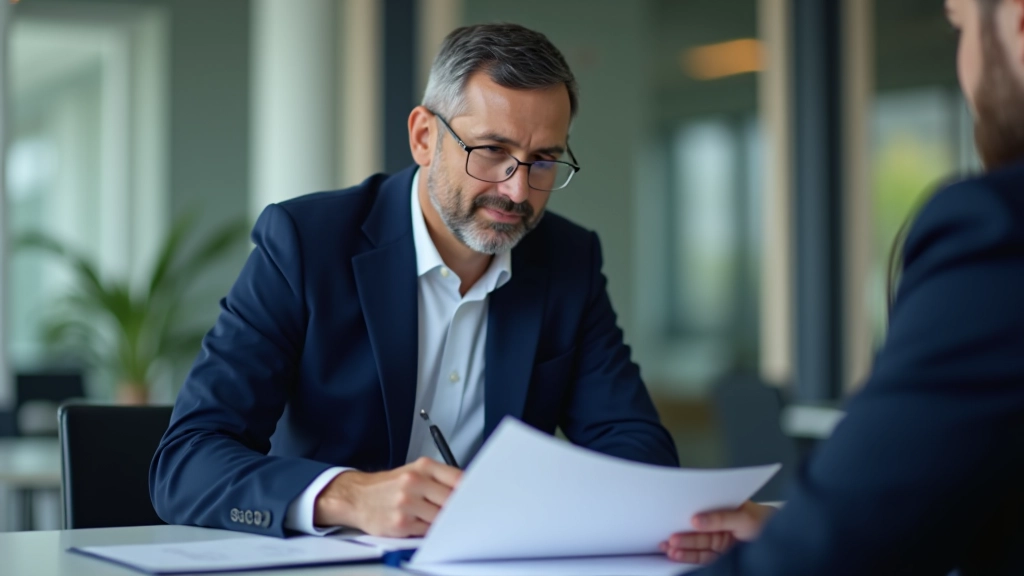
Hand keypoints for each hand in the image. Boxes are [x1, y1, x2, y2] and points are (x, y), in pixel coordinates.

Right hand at [313, 457, 461, 536]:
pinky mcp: (400, 523)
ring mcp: (406, 503)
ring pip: (441, 517)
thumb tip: (468, 490)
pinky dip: (429, 530)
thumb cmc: (389, 485)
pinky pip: (427, 531)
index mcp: (422, 467)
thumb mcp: (414, 472)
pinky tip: (422, 524)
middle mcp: (413, 482)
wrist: (358, 497)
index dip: (471, 492)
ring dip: (444, 521)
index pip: (458, 479)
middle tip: (464, 513)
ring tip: (438, 517)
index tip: (479, 498)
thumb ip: (440, 479)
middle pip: (452, 500)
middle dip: (459, 509)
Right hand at [659, 501, 776, 563]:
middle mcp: (718, 526)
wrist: (785, 542)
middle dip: (681, 536)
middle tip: (669, 539)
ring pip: (696, 546)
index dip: (685, 517)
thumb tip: (696, 519)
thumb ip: (720, 518)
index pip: (700, 512)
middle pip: (696, 532)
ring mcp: (718, 542)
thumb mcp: (745, 518)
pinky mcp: (720, 557)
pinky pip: (702, 558)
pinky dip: (689, 558)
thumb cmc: (765, 524)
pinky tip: (677, 557)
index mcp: (721, 510)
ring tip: (669, 549)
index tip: (674, 521)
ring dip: (682, 548)